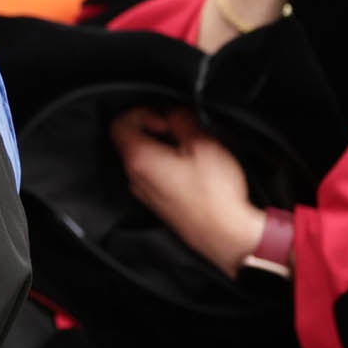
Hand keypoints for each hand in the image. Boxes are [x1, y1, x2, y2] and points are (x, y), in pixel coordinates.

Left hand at [110, 106, 267, 276]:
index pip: (120, 122)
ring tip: (190, 149)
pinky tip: (192, 169)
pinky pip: (153, 175)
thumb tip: (174, 113)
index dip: (143, 112)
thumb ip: (182, 120)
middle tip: (180, 130)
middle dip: (154, 128)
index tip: (166, 118)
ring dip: (162, 146)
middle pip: (130, 139)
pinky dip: (166, 164)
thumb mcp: (202, 144)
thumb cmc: (215, 195)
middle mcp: (135, 177)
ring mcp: (145, 192)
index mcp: (139, 158)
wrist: (226, 235)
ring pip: (143, 157)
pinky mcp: (158, 203)